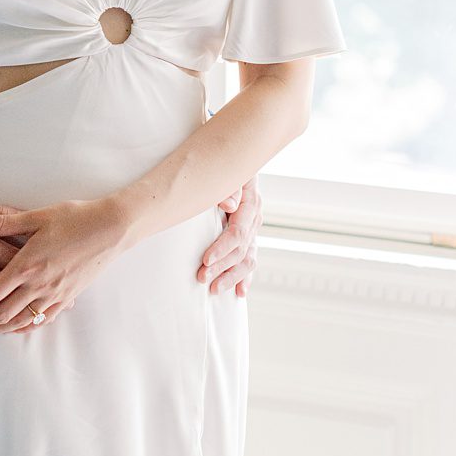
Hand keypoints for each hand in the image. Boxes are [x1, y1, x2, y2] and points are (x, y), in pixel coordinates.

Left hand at [0, 196, 133, 333]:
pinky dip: (25, 326)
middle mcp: (38, 285)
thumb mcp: (37, 216)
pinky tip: (18, 323)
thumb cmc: (76, 218)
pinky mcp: (67, 297)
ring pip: (20, 322)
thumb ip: (2, 223)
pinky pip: (42, 320)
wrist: (112, 227)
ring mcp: (54, 295)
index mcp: (26, 265)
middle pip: (0, 314)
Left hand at [197, 178, 261, 296]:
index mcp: (251, 204)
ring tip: (214, 290)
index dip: (222, 248)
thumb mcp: (229, 173)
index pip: (239, 233)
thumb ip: (229, 187)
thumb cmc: (226, 168)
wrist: (235, 163)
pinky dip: (245, 277)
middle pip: (241, 250)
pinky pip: (250, 260)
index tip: (205, 260)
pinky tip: (240, 292)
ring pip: (247, 259)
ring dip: (231, 277)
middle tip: (202, 278)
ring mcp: (253, 231)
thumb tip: (228, 204)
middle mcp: (254, 220)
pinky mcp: (248, 238)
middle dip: (222, 267)